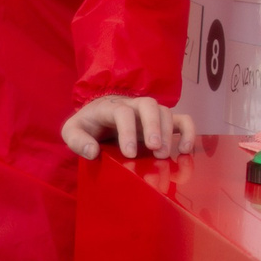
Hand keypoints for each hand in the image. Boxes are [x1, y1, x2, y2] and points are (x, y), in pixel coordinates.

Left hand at [61, 93, 195, 160]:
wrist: (98, 116)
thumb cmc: (87, 125)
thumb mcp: (72, 131)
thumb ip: (77, 140)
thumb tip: (92, 151)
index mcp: (110, 107)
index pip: (122, 113)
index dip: (128, 132)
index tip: (129, 154)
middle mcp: (132, 105)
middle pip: (149, 106)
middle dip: (154, 127)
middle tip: (156, 150)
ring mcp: (149, 112)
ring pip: (165, 112)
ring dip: (168, 133)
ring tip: (164, 156)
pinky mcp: (161, 121)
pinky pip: (181, 119)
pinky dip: (188, 131)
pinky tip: (186, 149)